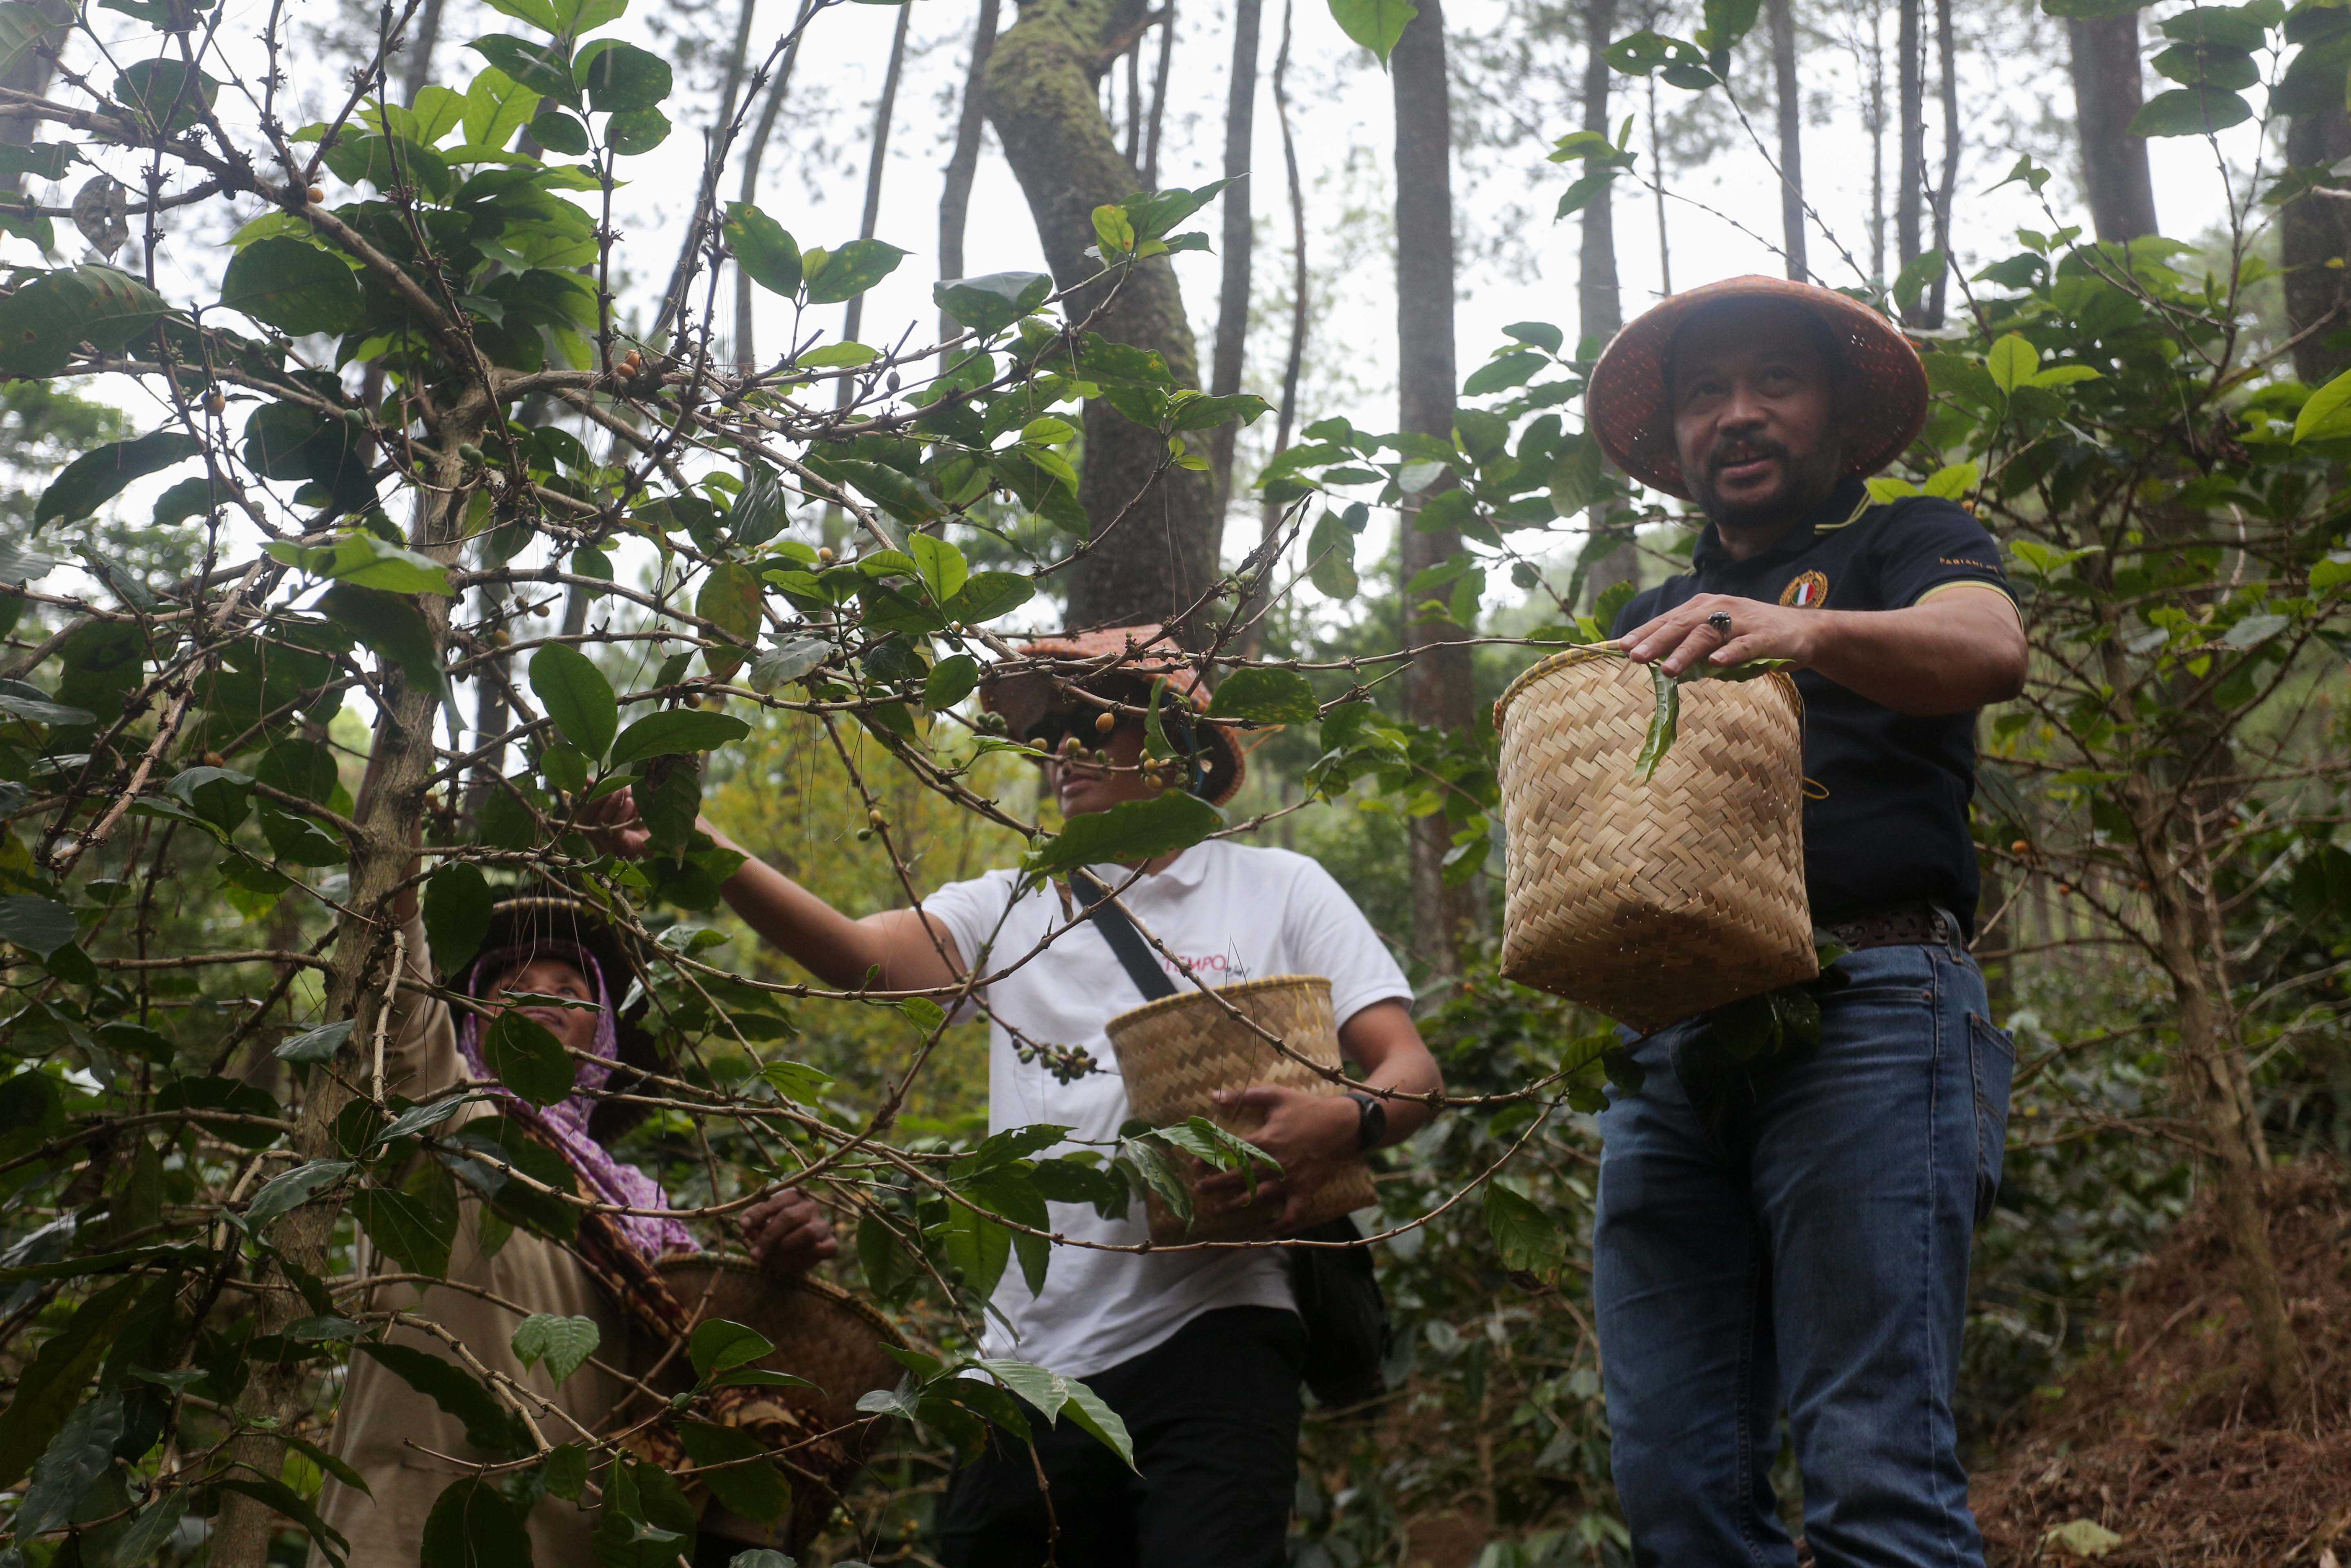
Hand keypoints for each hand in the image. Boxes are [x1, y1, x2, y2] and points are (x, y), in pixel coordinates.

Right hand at [574, 786, 650, 859]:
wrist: (663, 828)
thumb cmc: (638, 810)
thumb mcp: (620, 796)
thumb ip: (603, 788)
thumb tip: (587, 779)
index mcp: (590, 822)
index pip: (576, 811)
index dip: (578, 797)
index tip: (586, 783)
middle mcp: (595, 835)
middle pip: (583, 817)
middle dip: (597, 798)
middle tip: (612, 786)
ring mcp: (606, 844)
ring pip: (599, 822)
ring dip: (612, 803)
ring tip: (624, 791)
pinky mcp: (620, 846)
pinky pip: (615, 829)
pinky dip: (622, 813)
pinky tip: (631, 803)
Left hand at [742, 1187, 838, 1278]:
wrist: (797, 1254)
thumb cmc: (777, 1236)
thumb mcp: (762, 1229)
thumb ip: (755, 1228)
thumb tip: (749, 1230)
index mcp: (792, 1196)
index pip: (774, 1201)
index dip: (758, 1213)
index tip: (743, 1225)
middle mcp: (810, 1206)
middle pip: (789, 1217)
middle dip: (768, 1237)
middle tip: (754, 1255)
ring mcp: (823, 1224)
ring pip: (807, 1232)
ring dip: (787, 1247)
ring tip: (774, 1258)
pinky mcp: (831, 1242)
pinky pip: (826, 1248)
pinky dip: (813, 1254)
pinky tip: (801, 1258)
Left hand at [1195, 1085, 1359, 1230]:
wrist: (1343, 1125)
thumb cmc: (1307, 1108)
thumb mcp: (1275, 1095)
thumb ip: (1244, 1096)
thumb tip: (1214, 1096)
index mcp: (1265, 1140)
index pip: (1230, 1153)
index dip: (1210, 1159)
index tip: (1194, 1164)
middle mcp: (1273, 1164)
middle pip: (1238, 1178)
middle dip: (1215, 1185)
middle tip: (1199, 1189)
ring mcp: (1289, 1180)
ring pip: (1257, 1198)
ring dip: (1236, 1205)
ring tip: (1218, 1210)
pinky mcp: (1304, 1191)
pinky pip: (1292, 1213)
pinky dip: (1281, 1223)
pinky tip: (1268, 1228)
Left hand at [1617, 592, 1817, 677]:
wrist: (1803, 631)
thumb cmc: (1752, 637)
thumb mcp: (1718, 639)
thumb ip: (1693, 651)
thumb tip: (1662, 667)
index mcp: (1705, 607)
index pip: (1669, 619)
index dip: (1645, 632)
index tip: (1621, 647)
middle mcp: (1721, 609)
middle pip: (1683, 624)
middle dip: (1656, 640)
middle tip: (1633, 656)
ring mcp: (1744, 622)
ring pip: (1710, 635)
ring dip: (1686, 652)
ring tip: (1666, 669)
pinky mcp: (1766, 637)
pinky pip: (1745, 646)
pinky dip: (1730, 654)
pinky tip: (1715, 664)